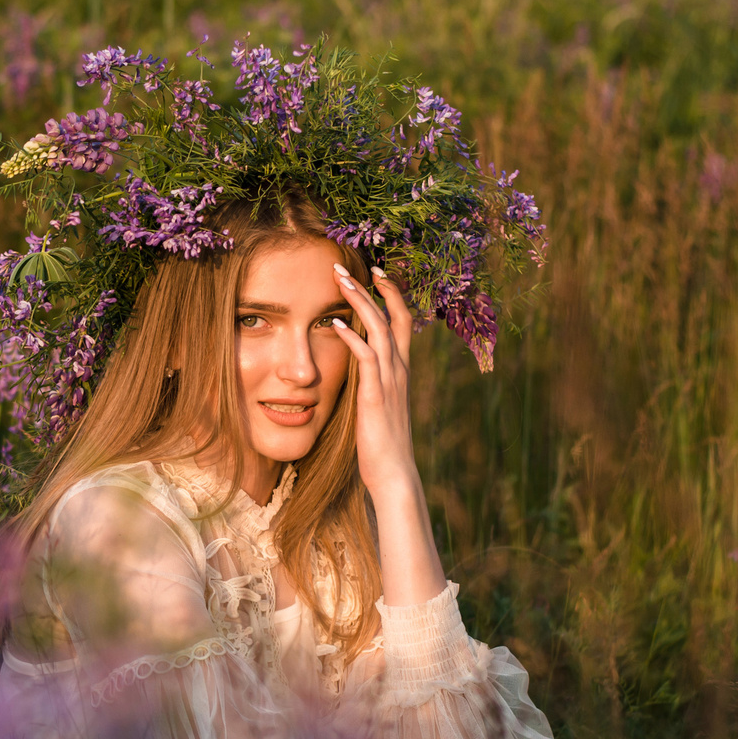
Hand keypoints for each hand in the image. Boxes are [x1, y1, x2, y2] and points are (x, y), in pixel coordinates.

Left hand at [331, 262, 447, 607]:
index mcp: (400, 370)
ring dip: (360, 302)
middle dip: (375, 287)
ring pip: (380, 330)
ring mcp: (390, 382)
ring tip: (340, 279)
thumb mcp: (375, 404)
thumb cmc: (380, 443)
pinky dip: (352, 338)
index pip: (401, 321)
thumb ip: (369, 381)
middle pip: (394, 316)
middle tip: (352, 263)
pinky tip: (335, 323)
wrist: (393, 475)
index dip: (392, 294)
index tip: (375, 271)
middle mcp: (399, 370)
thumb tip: (354, 366)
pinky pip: (367, 359)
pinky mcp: (376, 396)